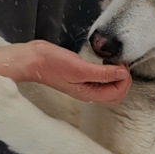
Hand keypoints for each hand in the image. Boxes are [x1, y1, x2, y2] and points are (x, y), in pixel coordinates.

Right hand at [0, 40, 130, 103]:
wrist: (30, 59)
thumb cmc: (51, 63)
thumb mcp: (79, 67)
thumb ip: (102, 73)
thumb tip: (122, 74)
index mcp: (88, 94)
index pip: (117, 94)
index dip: (124, 80)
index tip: (120, 64)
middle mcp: (88, 92)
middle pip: (115, 94)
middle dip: (123, 80)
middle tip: (119, 63)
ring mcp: (84, 85)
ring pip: (109, 87)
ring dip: (116, 76)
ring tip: (112, 61)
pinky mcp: (80, 76)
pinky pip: (101, 79)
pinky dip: (108, 71)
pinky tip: (104, 61)